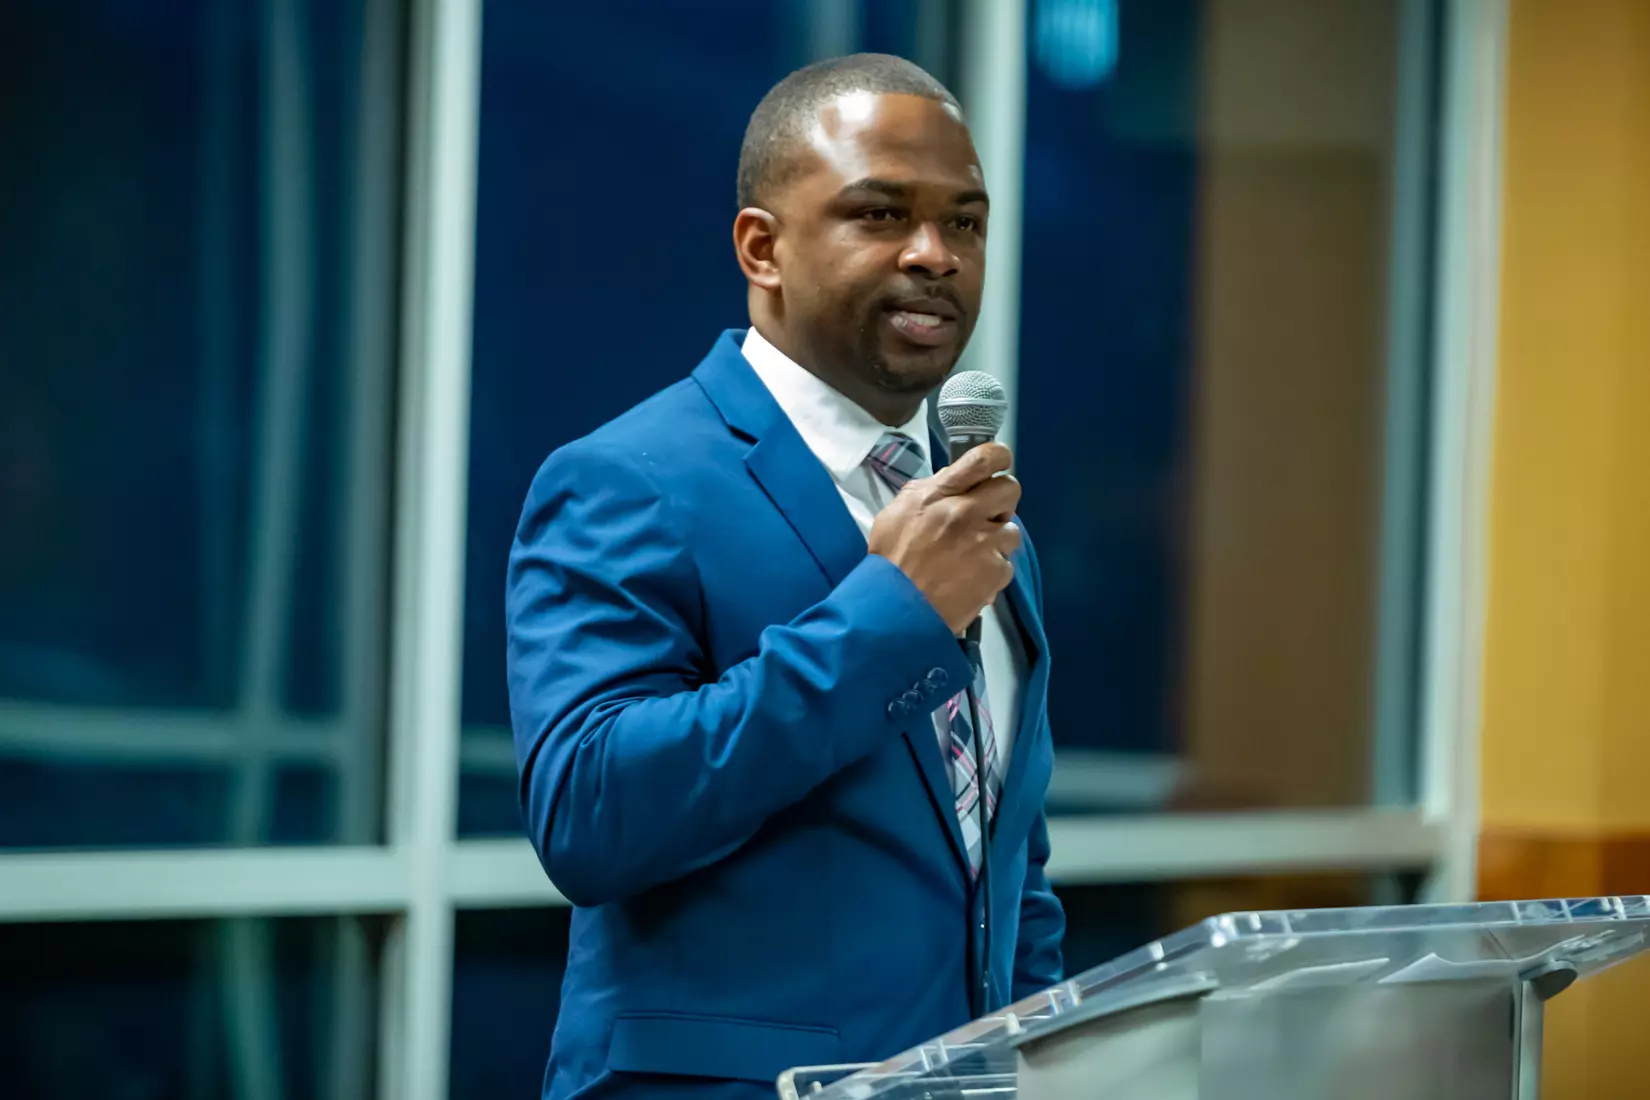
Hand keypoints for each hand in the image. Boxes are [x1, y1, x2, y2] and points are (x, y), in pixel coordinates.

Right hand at [868, 443, 1021, 634]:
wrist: (895, 610)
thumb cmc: (890, 562)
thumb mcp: (896, 514)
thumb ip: (926, 492)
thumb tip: (951, 478)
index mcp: (939, 494)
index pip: (983, 459)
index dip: (999, 456)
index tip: (1001, 462)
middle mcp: (966, 513)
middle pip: (1010, 488)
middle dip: (1002, 500)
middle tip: (986, 515)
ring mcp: (984, 543)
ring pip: (1012, 529)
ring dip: (997, 540)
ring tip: (973, 556)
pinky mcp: (996, 571)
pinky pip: (1006, 563)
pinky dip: (992, 572)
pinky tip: (972, 579)